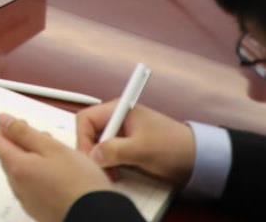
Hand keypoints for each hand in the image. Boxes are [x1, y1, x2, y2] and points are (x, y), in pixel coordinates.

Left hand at [0, 114, 113, 221]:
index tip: (26, 126)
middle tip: (47, 141)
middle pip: (9, 156)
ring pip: (22, 172)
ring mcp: (28, 201)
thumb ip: (24, 132)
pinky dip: (40, 177)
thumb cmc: (80, 183)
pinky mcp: (39, 210)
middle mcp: (17, 186)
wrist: (98, 217)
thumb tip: (3, 120)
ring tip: (58, 158)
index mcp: (16, 167)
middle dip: (23, 144)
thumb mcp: (53, 148)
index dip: (9, 128)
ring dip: (33, 160)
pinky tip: (61, 177)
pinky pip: (32, 188)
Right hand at [77, 102, 195, 185]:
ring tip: (112, 174)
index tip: (90, 158)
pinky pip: (111, 154)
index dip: (82, 138)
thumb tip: (93, 156)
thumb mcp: (142, 149)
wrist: (201, 159)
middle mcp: (118, 119)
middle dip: (92, 151)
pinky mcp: (130, 147)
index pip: (85, 119)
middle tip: (101, 170)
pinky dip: (111, 164)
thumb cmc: (173, 147)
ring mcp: (124, 133)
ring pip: (100, 145)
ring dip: (102, 160)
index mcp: (118, 110)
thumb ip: (115, 150)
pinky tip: (118, 173)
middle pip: (91, 132)